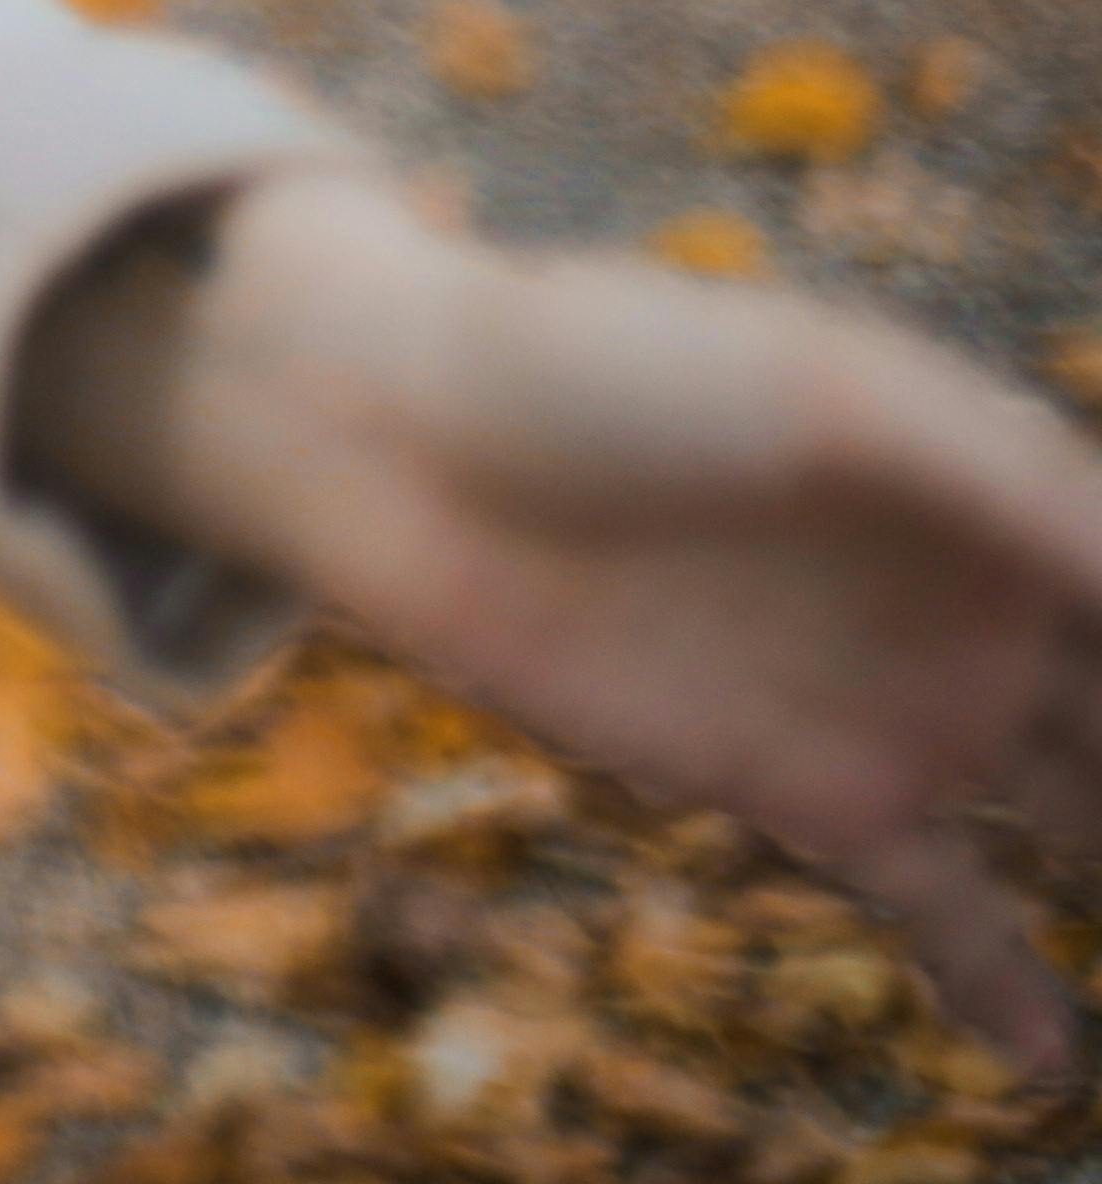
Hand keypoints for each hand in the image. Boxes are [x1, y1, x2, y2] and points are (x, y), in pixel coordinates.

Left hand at [84, 163, 1101, 1079]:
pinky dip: (1013, 994)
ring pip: (1091, 828)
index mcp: (1012, 492)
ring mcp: (907, 708)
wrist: (398, 431)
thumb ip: (1019, 493)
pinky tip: (1065, 1066)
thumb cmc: (610, 364)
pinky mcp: (806, 792)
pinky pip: (944, 914)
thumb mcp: (834, 397)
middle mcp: (984, 609)